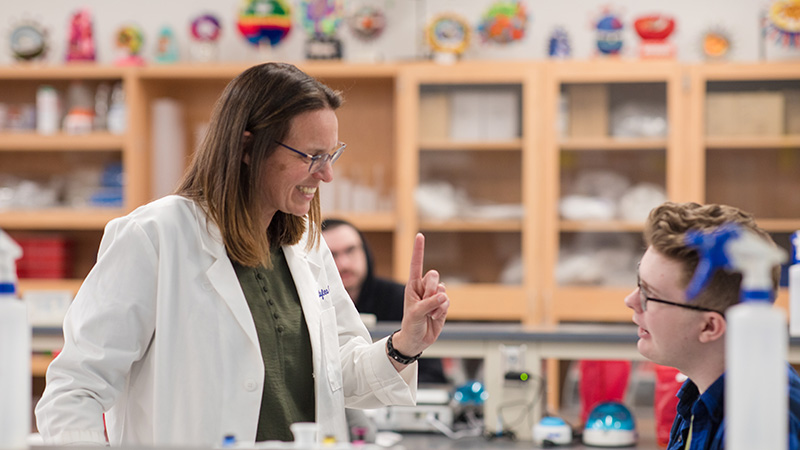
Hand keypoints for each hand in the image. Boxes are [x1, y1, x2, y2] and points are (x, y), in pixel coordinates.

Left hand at [391, 233, 448, 357]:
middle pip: (433, 276)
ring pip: (442, 290)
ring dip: (437, 304)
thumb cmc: (410, 325)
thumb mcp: (415, 313)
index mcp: (412, 285)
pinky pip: (448, 302)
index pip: (416, 264)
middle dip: (431, 289)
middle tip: (426, 301)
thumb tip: (443, 296)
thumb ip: (429, 303)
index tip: (420, 235)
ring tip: (428, 314)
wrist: (417, 340)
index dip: (419, 250)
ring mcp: (434, 296)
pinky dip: (442, 310)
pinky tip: (435, 317)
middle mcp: (424, 288)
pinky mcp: (443, 305)